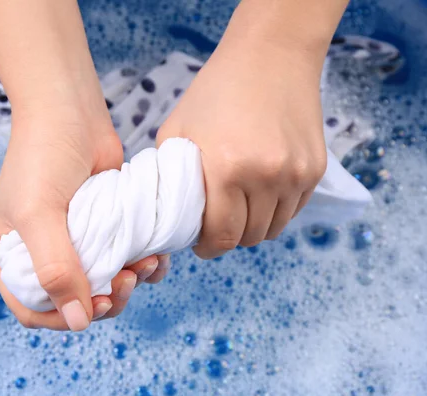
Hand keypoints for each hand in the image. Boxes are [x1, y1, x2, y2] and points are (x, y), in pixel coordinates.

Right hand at [0, 106, 168, 330]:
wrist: (70, 112)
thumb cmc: (41, 157)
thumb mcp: (38, 215)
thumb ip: (54, 269)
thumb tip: (78, 321)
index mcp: (9, 256)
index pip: (32, 308)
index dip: (64, 317)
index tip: (98, 306)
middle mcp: (39, 254)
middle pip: (73, 301)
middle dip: (106, 300)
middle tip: (128, 282)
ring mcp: (73, 242)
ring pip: (104, 285)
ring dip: (129, 284)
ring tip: (146, 265)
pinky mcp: (103, 230)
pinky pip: (123, 261)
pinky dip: (142, 265)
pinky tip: (154, 255)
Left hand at [156, 26, 327, 258]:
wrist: (270, 57)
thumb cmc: (215, 92)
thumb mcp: (176, 131)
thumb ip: (170, 177)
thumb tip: (170, 214)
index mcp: (227, 169)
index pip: (221, 236)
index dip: (208, 247)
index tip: (201, 244)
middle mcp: (266, 177)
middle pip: (249, 237)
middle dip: (229, 237)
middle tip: (217, 223)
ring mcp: (296, 175)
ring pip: (274, 228)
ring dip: (253, 226)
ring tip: (238, 207)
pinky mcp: (315, 170)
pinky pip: (293, 210)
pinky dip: (275, 210)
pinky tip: (260, 191)